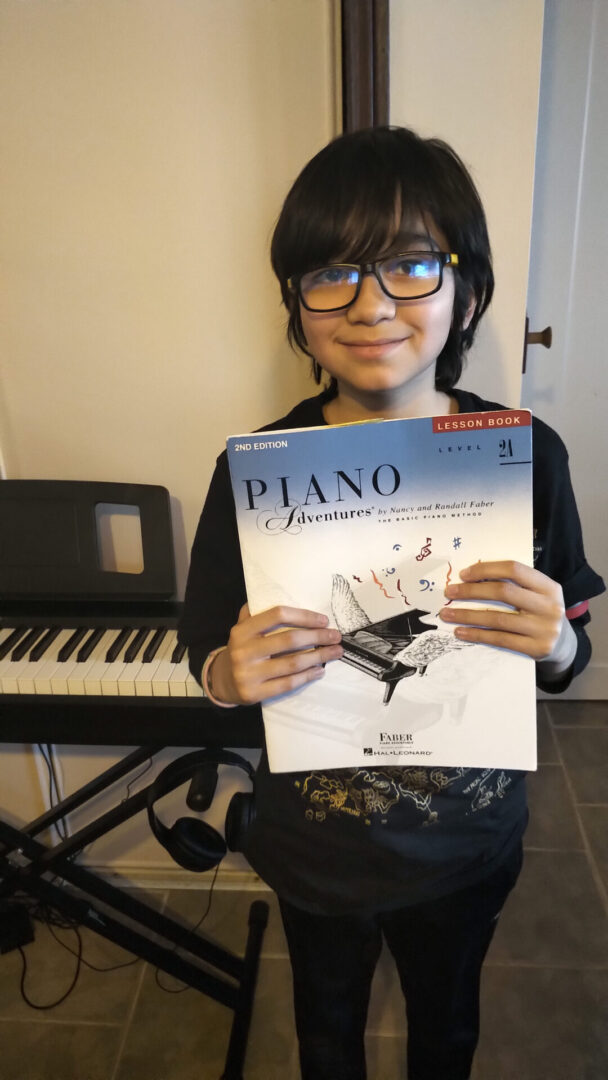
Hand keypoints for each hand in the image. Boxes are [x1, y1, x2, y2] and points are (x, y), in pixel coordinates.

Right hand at [208, 604, 342, 705]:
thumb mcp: (243, 628)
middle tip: (335, 636)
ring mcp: (248, 674)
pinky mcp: (255, 693)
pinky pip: (288, 684)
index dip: (303, 616)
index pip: (277, 615)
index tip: (323, 620)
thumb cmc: (243, 649)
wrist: (223, 681)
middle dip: (317, 637)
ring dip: (318, 657)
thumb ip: (259, 612)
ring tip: (335, 652)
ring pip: (292, 663)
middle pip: (289, 640)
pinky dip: (307, 676)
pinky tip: (320, 670)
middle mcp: (244, 651)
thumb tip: (287, 593)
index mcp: (242, 630)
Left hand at [439, 560, 575, 666]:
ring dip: (467, 615)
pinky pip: (500, 639)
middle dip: (472, 591)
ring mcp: (544, 629)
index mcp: (548, 586)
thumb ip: (514, 585)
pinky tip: (460, 632)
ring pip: (498, 619)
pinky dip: (477, 634)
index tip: (463, 574)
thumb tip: (471, 578)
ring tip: (447, 613)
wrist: (563, 645)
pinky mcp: (536, 648)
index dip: (486, 570)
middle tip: (449, 592)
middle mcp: (549, 606)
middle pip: (503, 592)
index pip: (514, 570)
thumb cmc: (540, 613)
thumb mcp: (536, 595)